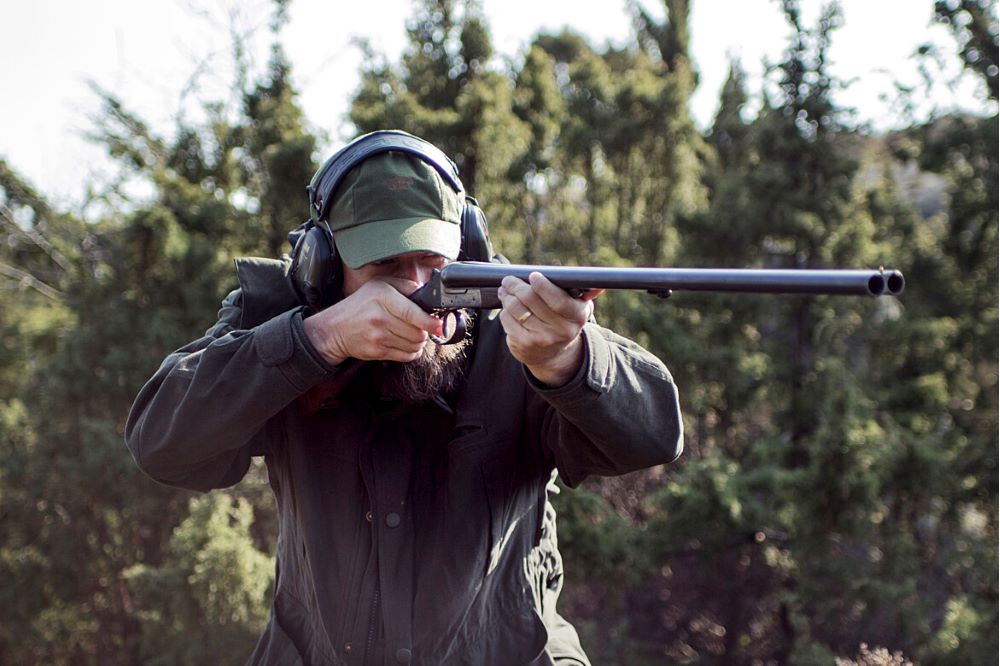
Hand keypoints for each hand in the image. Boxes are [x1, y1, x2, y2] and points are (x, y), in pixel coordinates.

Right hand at [303, 278, 442, 365]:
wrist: (334, 329)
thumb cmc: (360, 305)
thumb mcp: (380, 286)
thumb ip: (405, 286)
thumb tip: (428, 295)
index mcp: (383, 297)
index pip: (413, 313)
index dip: (430, 321)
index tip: (439, 325)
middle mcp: (380, 317)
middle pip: (418, 332)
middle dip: (424, 331)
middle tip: (421, 327)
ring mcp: (378, 336)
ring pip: (414, 345)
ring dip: (418, 342)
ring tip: (411, 334)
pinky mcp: (377, 352)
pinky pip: (405, 356)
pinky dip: (411, 352)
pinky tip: (405, 344)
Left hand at [497, 272, 603, 386]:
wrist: (554, 354)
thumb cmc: (564, 320)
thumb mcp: (579, 308)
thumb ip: (585, 292)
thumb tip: (599, 285)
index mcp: (577, 317)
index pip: (558, 300)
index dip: (543, 286)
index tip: (533, 275)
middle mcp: (560, 330)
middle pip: (531, 300)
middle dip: (516, 285)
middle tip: (509, 279)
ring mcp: (541, 339)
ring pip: (516, 308)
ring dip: (507, 295)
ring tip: (506, 289)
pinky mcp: (523, 344)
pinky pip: (507, 319)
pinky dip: (505, 309)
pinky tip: (506, 305)